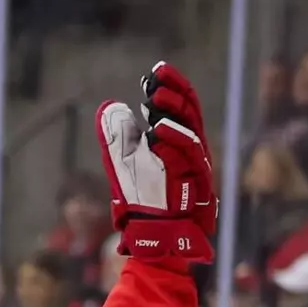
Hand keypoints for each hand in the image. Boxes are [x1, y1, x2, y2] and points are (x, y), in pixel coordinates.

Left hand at [97, 61, 215, 263]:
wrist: (150, 235)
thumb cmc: (140, 199)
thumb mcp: (122, 161)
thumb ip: (117, 135)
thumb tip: (111, 105)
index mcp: (180, 141)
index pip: (182, 108)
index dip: (173, 87)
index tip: (157, 71)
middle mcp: (193, 153)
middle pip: (191, 117)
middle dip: (174, 97)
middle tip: (155, 82)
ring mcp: (195, 171)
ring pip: (192, 138)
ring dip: (173, 119)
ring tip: (153, 104)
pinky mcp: (193, 191)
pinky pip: (186, 165)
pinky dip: (171, 148)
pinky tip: (153, 135)